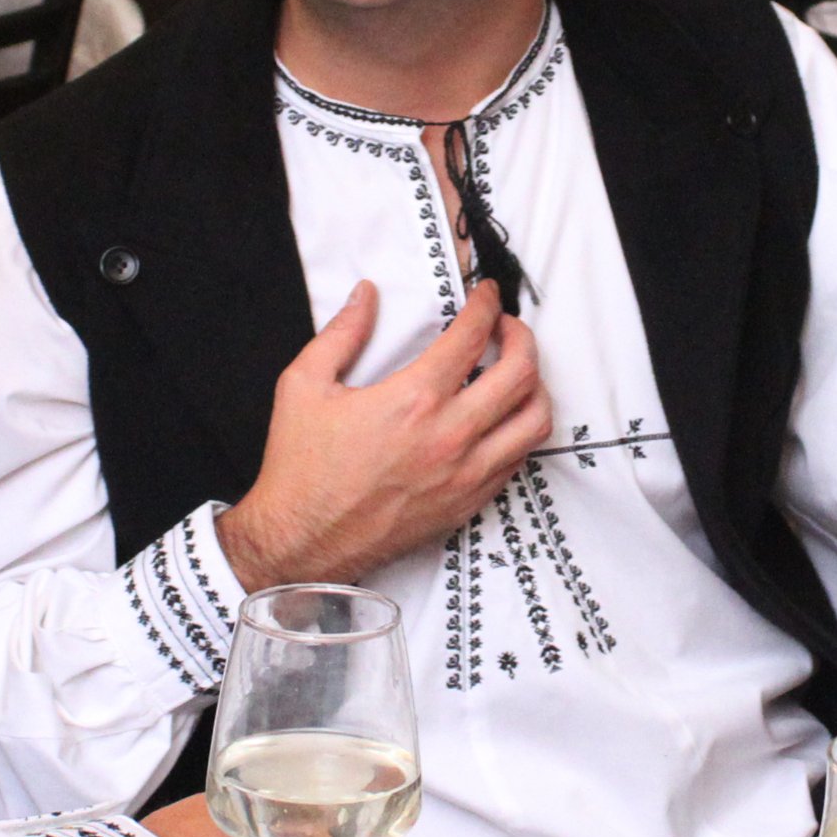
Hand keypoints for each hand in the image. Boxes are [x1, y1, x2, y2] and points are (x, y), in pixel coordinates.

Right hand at [218, 279, 547, 589]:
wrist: (301, 540)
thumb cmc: (301, 469)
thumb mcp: (304, 385)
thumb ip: (341, 333)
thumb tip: (366, 296)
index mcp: (414, 400)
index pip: (473, 337)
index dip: (487, 306)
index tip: (487, 296)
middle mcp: (450, 436)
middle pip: (521, 373)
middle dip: (521, 337)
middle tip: (507, 327)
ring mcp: (465, 475)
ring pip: (535, 421)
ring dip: (534, 386)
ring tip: (516, 372)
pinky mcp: (467, 504)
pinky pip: (517, 461)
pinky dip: (519, 431)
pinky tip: (500, 419)